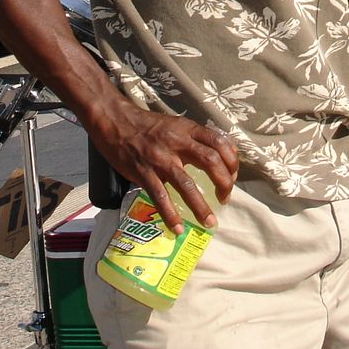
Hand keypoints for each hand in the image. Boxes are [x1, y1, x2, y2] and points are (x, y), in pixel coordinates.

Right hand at [89, 104, 238, 233]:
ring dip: (201, 207)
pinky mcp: (143, 172)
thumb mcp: (176, 124)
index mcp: (187, 129)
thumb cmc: (147, 125)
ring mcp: (160, 158)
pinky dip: (169, 214)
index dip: (232, 161)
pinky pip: (160, 196)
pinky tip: (176, 228)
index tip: (233, 176)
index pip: (219, 142)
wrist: (115, 120)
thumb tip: (218, 154)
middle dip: (224, 183)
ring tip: (209, 222)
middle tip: (225, 199)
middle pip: (210, 162)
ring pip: (186, 185)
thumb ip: (195, 138)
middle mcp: (177, 143)